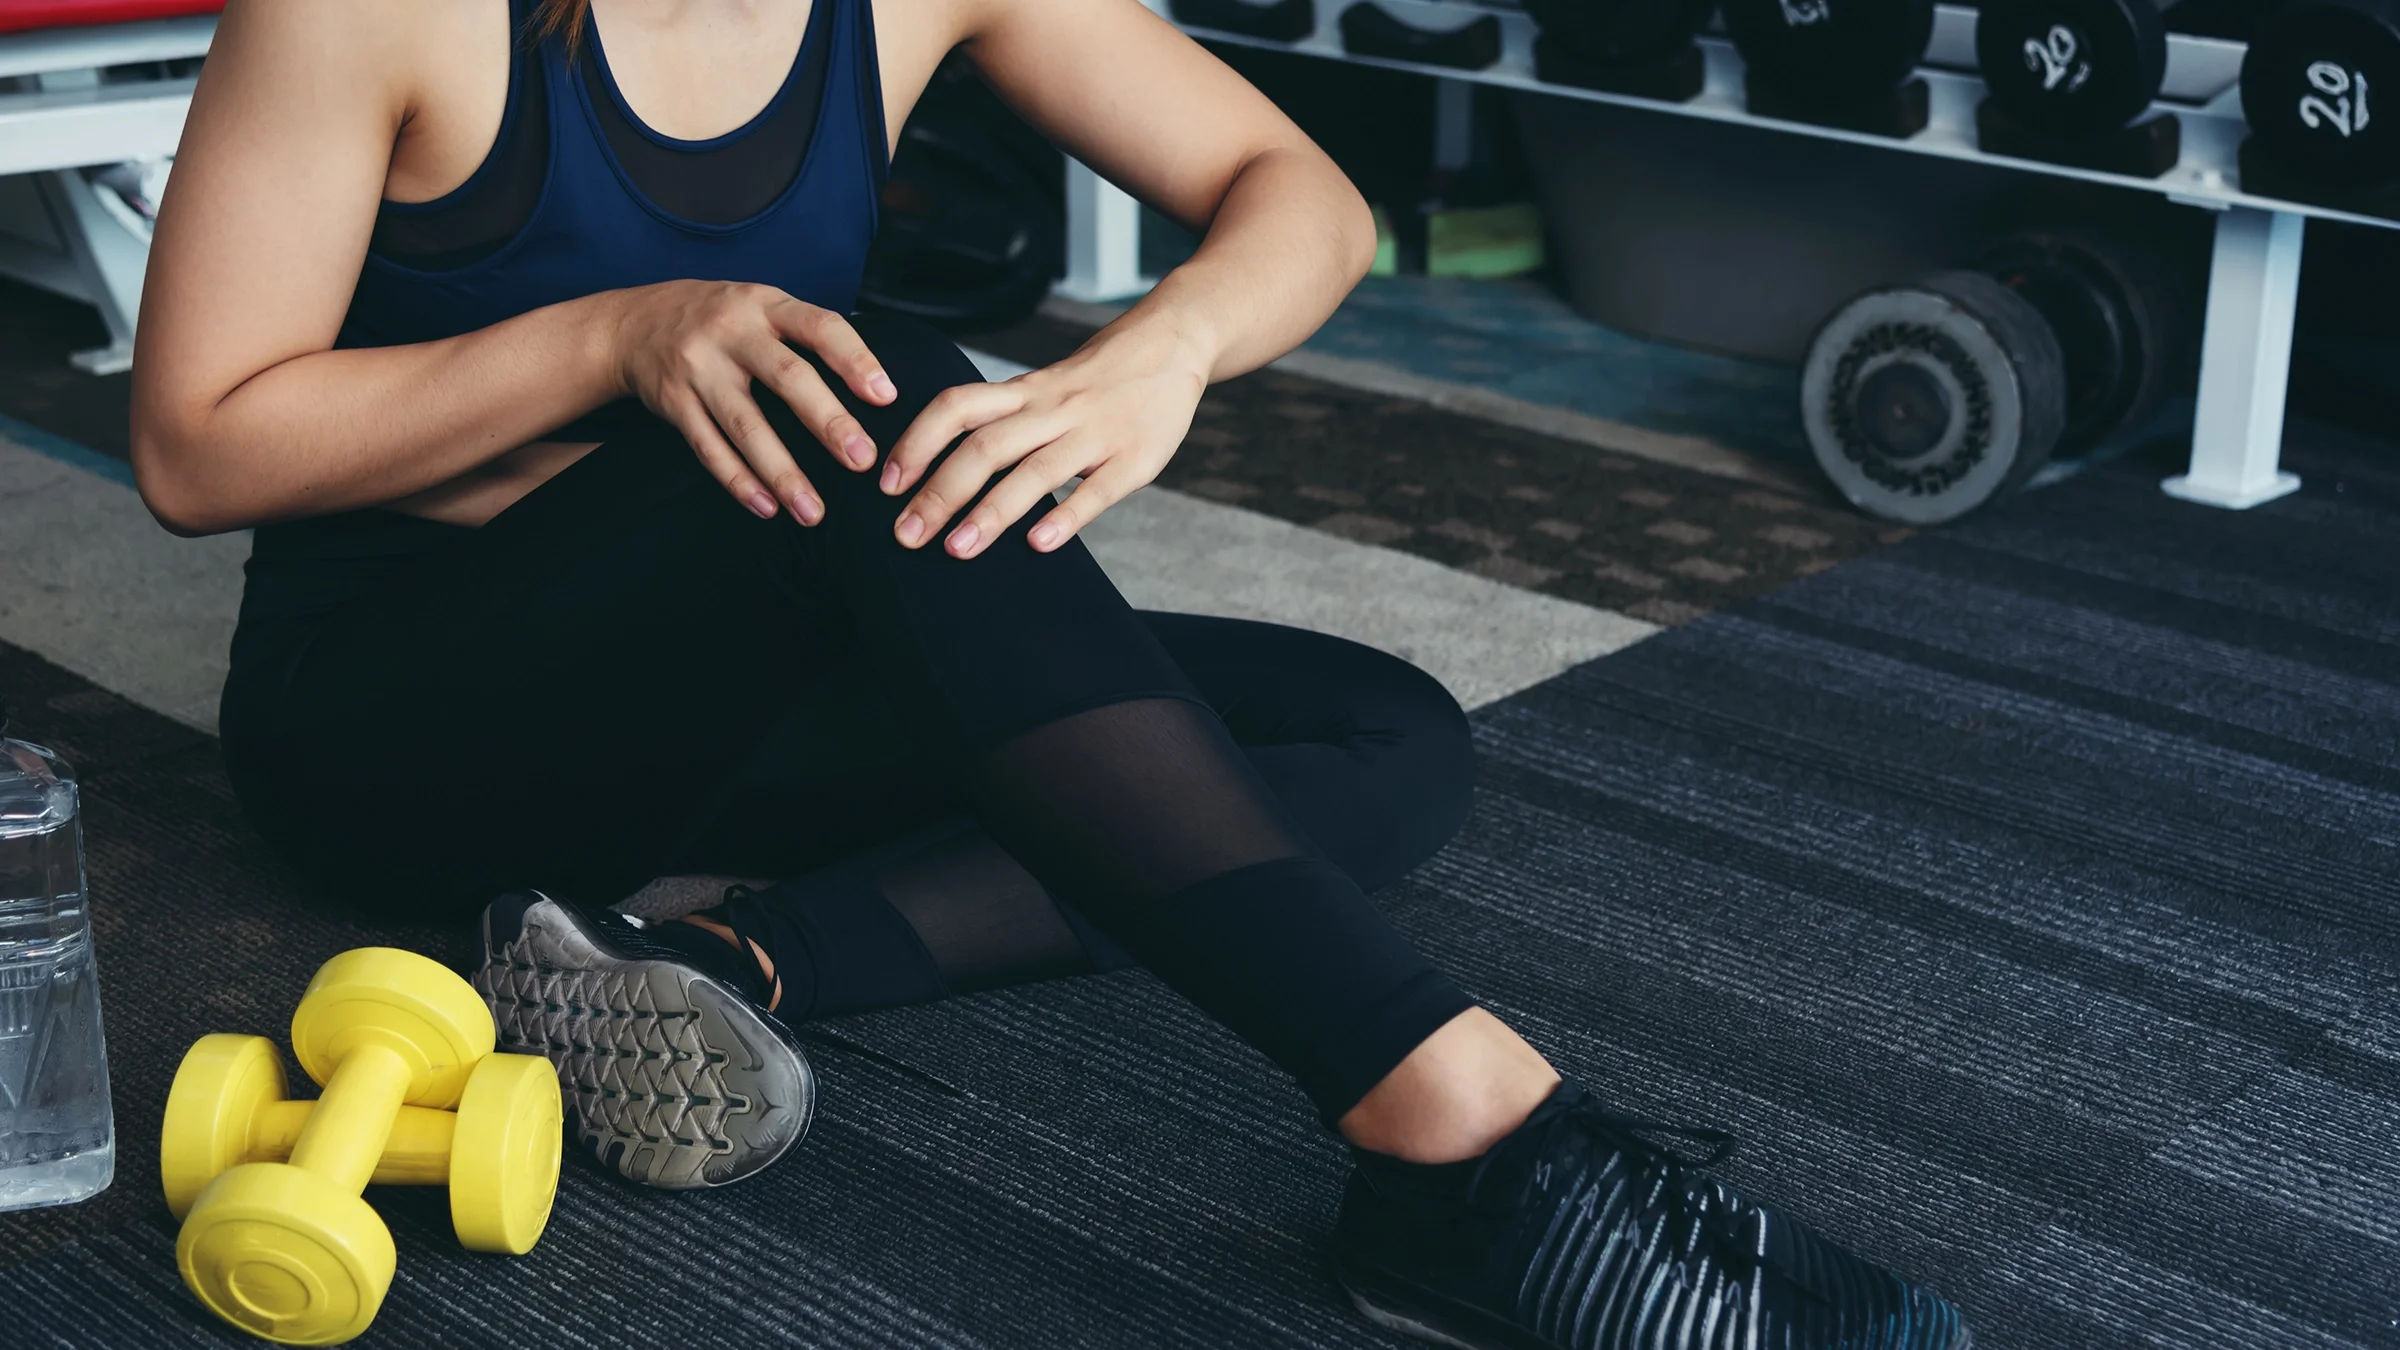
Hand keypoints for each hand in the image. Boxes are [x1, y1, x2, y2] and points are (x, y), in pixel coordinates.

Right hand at [611, 280, 896, 523]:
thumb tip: (875, 382)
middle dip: (827, 421)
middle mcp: (731, 333)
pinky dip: (738, 481)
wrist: (632, 324)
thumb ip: (806, 333)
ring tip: (814, 512)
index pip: (819, 326)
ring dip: (782, 472)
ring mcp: (698, 368)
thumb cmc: (719, 319)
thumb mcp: (760, 305)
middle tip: (862, 460)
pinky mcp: (673, 403)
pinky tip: (767, 507)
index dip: (855, 359)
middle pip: (786, 377)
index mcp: (765, 305)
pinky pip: (708, 448)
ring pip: (745, 425)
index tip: (885, 396)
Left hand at [881, 319, 1211, 557]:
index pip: (956, 408)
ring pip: (1034, 471)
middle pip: (985, 447)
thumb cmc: (1097, 378)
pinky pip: (1097, 489)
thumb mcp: (1043, 388)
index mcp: (1024, 392)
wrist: (1174, 343)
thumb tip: (942, 470)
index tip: (886, 485)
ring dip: (991, 512)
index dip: (917, 444)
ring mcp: (1095, 433)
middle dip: (939, 492)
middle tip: (906, 535)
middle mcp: (1052, 409)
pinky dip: (1066, 516)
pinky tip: (1039, 545)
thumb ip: (1003, 423)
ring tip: (956, 549)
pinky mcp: (1136, 459)